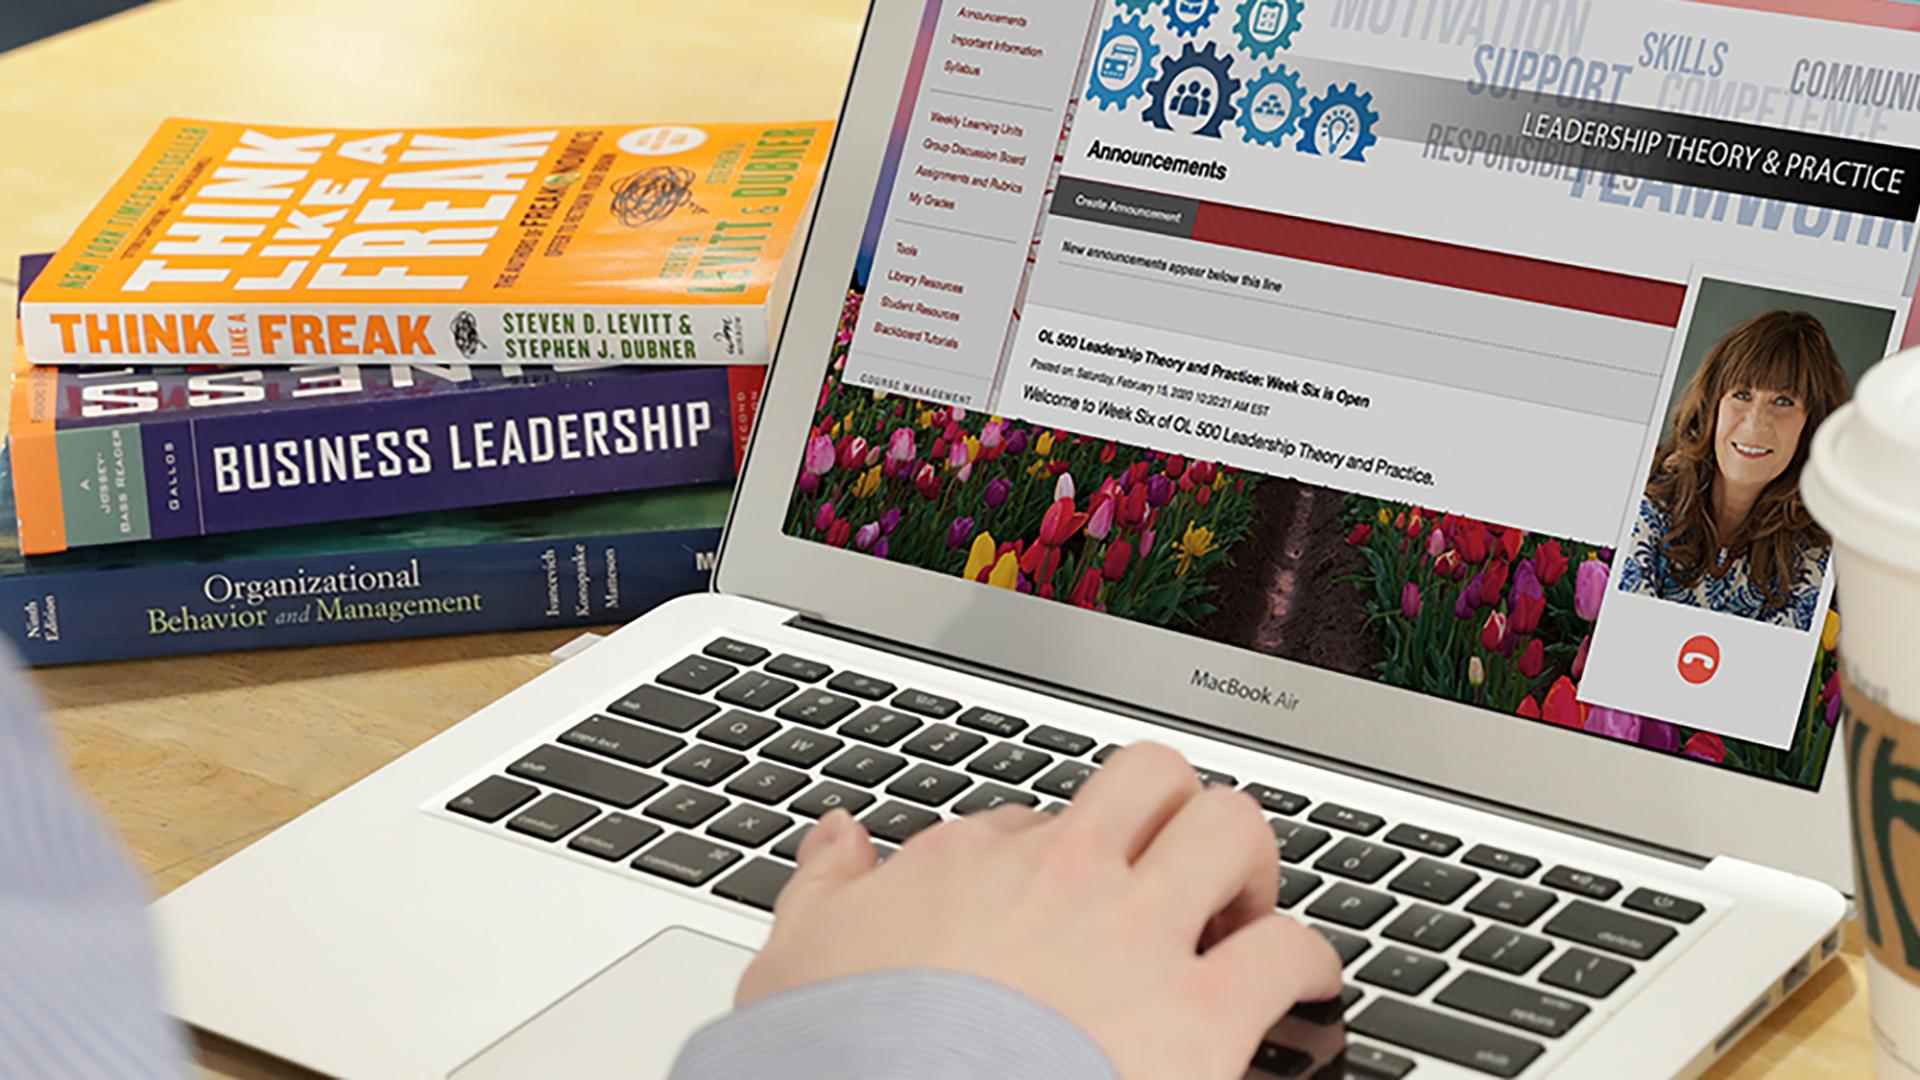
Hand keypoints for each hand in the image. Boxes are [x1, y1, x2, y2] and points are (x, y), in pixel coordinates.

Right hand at [736, 743, 1342, 1079]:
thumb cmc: (840, 1054)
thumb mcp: (797, 957)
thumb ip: (823, 888)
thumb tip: (836, 839)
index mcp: (971, 863)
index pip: (1039, 819)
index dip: (1060, 857)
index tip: (1062, 899)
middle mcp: (1064, 877)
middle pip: (1151, 780)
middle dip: (1175, 815)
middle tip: (1177, 870)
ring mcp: (1137, 937)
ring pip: (1232, 828)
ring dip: (1248, 865)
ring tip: (1245, 909)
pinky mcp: (1200, 1015)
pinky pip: (1290, 950)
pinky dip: (1309, 963)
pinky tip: (1304, 987)